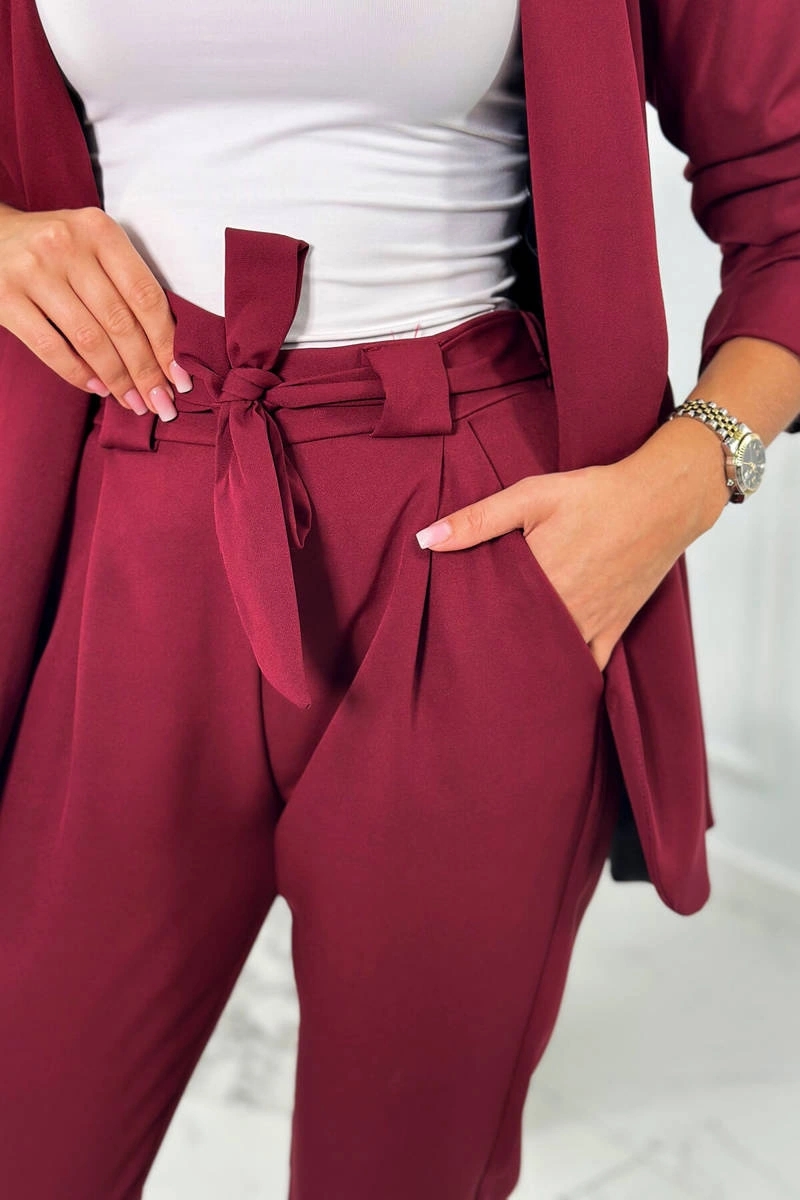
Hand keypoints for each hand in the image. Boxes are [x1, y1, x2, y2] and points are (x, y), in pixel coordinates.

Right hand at [0, 202, 192, 417]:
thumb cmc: (57, 251)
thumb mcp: (93, 248)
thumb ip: (126, 285)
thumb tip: (167, 351)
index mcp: (100, 230)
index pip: (146, 296)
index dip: (168, 343)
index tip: (181, 378)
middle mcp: (67, 246)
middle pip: (121, 322)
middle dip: (146, 371)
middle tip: (161, 402)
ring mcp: (34, 271)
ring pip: (89, 339)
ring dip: (118, 379)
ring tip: (134, 402)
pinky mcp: (6, 298)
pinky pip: (51, 348)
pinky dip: (79, 374)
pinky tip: (98, 388)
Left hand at [415, 418, 729, 671]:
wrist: (663, 500)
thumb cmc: (595, 495)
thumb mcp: (531, 495)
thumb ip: (477, 520)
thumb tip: (424, 540)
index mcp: (536, 581)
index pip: (485, 616)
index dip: (461, 626)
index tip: (441, 634)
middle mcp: (563, 611)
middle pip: (514, 643)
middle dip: (488, 652)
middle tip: (460, 663)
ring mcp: (591, 625)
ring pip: (548, 661)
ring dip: (523, 668)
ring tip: (494, 680)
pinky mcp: (614, 628)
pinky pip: (589, 667)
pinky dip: (569, 678)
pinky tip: (547, 688)